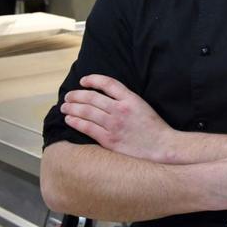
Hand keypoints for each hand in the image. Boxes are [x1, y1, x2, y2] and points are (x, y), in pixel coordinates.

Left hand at [61, 74, 175, 162]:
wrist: (161, 147)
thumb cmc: (153, 127)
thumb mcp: (142, 105)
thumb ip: (125, 99)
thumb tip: (103, 96)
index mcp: (131, 99)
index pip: (107, 83)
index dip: (92, 80)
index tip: (83, 81)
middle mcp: (120, 110)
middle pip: (91, 97)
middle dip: (76, 95)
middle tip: (68, 96)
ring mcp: (114, 125)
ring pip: (86, 112)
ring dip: (72, 108)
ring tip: (64, 107)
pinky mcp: (109, 139)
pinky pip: (87, 128)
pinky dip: (76, 122)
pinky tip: (69, 120)